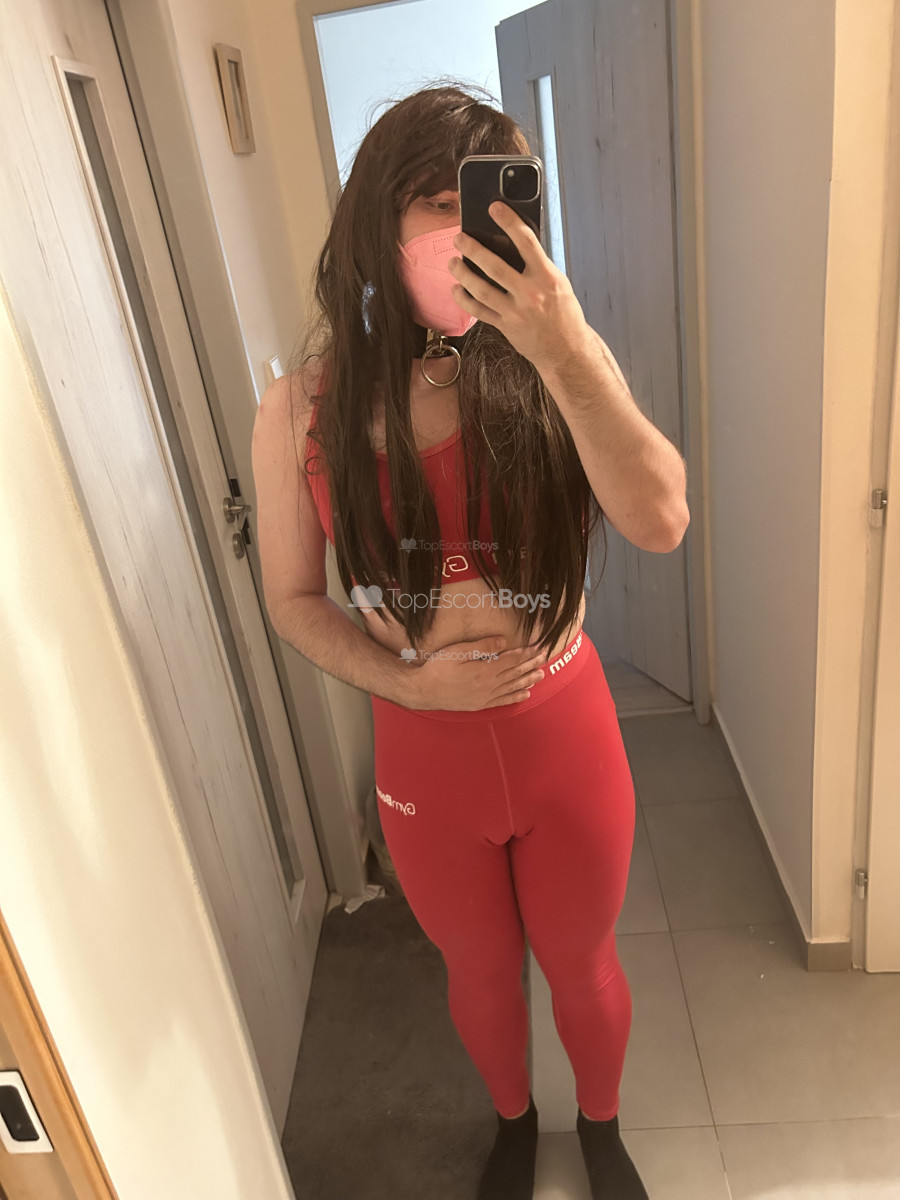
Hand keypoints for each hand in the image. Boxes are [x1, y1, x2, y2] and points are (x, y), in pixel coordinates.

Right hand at [405, 636, 547, 711]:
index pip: (511, 659)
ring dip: (528, 680)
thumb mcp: (458, 651)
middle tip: (545, 658)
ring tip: (541, 674)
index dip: (526, 653)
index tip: (538, 647)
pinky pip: (503, 701)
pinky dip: (516, 697)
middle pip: (515, 673)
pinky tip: (526, 694)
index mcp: (484, 670)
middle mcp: (488, 685)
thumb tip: (504, 641)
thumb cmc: (437, 668)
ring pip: (512, 687)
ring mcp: (485, 697)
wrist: (423, 691)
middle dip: (531, 664)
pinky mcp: (480, 704)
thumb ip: (483, 647)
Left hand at [447, 200, 589, 369]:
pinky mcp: (505, 326)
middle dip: (473, 249)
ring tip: (452, 262)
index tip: (495, 207)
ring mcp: (515, 312)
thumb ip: (537, 266)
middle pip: (495, 266)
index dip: (509, 222)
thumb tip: (513, 245)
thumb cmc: (563, 314)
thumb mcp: (558, 284)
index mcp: (547, 278)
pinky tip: (456, 289)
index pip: (526, 242)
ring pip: (481, 289)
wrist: (566, 350)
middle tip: (459, 238)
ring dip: (463, 274)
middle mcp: (530, 294)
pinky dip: (464, 299)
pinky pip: (479, 311)